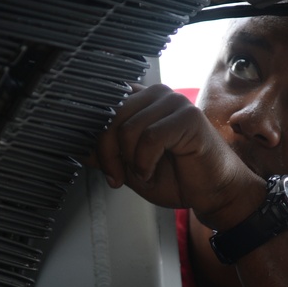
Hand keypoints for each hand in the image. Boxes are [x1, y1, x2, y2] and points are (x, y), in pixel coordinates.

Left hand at [90, 84, 264, 229]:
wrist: (211, 192)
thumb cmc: (177, 177)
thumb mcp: (129, 166)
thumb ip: (105, 153)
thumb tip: (76, 145)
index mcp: (141, 101)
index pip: (104, 101)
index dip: (92, 130)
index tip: (90, 157)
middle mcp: (155, 94)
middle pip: (111, 116)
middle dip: (107, 153)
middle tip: (116, 177)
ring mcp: (174, 102)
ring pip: (129, 128)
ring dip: (130, 161)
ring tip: (142, 173)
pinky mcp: (188, 117)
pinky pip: (150, 138)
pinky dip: (145, 162)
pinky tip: (152, 171)